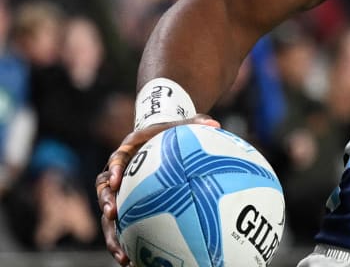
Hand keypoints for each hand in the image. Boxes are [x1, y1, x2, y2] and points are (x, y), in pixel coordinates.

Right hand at [96, 115, 219, 264]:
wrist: (158, 140)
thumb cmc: (170, 132)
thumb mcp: (182, 125)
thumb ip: (196, 123)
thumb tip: (217, 124)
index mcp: (128, 152)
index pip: (116, 161)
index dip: (113, 170)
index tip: (115, 180)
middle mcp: (119, 175)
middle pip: (105, 192)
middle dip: (106, 205)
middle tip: (112, 216)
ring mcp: (122, 193)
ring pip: (110, 217)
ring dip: (113, 235)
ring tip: (122, 255)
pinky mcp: (129, 208)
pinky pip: (126, 226)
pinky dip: (130, 243)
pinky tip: (138, 262)